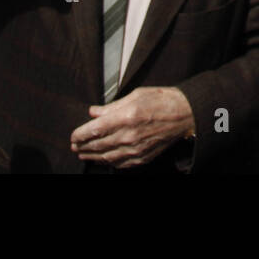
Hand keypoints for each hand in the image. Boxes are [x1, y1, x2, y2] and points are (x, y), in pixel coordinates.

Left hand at [70, 87, 194, 168]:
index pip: (95, 130)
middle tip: (74, 147)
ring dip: (92, 157)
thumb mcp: (135, 95)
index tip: (73, 136)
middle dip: (83, 147)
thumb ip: (112, 106)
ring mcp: (136, 148)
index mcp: (126, 116)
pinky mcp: (143, 157)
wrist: (185, 114)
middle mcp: (129, 135)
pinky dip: (109, 162)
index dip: (80, 134)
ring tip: (83, 155)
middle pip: (98, 145)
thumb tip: (93, 112)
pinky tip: (103, 159)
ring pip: (107, 157)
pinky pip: (121, 164)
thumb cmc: (162, 100)